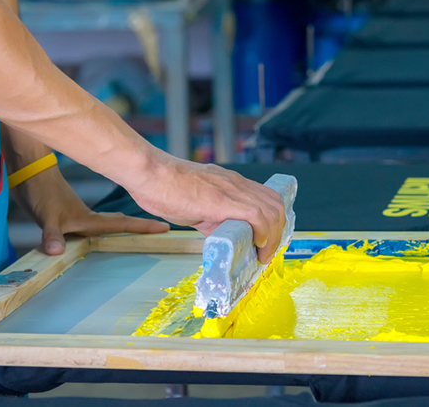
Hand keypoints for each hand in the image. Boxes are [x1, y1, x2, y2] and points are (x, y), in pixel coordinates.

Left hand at [13, 166, 168, 255]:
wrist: (31, 173)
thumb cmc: (40, 194)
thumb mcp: (46, 217)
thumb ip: (51, 235)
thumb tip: (56, 252)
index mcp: (90, 220)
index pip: (123, 224)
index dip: (144, 227)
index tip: (166, 227)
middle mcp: (90, 217)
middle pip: (122, 223)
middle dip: (142, 227)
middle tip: (163, 229)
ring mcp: (81, 215)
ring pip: (111, 222)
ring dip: (126, 226)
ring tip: (141, 231)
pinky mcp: (72, 215)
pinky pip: (97, 223)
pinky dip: (106, 227)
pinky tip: (101, 232)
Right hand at [128, 150, 285, 262]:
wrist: (150, 174)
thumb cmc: (166, 188)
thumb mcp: (198, 205)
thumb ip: (214, 218)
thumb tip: (225, 237)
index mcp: (232, 183)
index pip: (267, 199)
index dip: (274, 221)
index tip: (268, 242)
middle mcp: (237, 184)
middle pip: (276, 205)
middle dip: (278, 232)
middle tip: (266, 253)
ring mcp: (231, 190)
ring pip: (271, 210)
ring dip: (273, 237)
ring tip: (262, 254)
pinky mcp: (222, 200)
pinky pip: (256, 214)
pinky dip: (263, 231)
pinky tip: (256, 244)